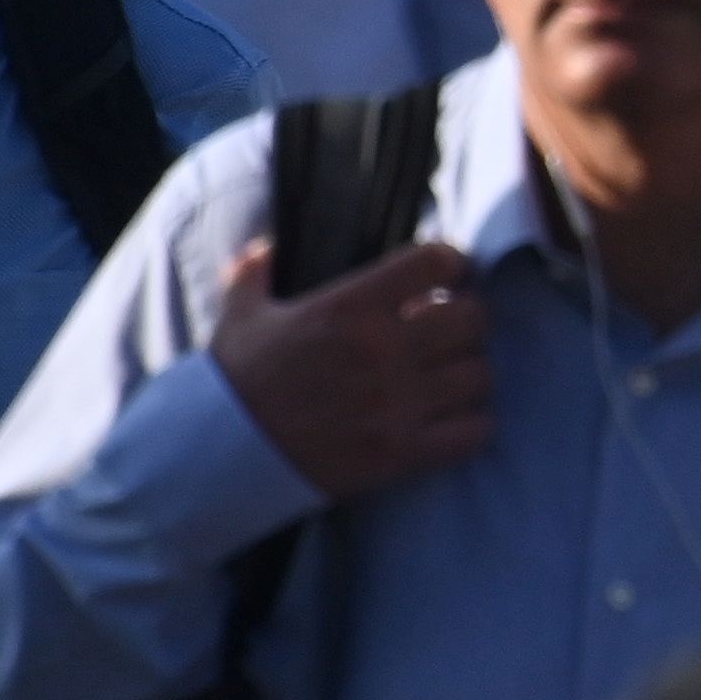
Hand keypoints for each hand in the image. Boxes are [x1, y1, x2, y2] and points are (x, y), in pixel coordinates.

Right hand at [214, 240, 493, 500]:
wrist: (220, 453)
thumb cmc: (237, 379)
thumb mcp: (241, 313)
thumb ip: (257, 272)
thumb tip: (267, 246)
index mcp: (350, 307)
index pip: (435, 262)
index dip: (451, 264)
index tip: (447, 275)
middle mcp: (383, 350)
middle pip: (473, 319)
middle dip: (469, 319)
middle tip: (453, 328)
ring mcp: (397, 404)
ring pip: (480, 375)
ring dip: (470, 371)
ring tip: (452, 374)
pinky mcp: (403, 452)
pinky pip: (474, 432)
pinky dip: (472, 425)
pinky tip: (453, 420)